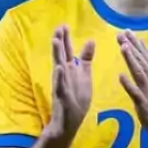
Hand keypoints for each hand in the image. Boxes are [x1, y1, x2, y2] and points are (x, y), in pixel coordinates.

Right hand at [44, 26, 94, 142]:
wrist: (68, 123)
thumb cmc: (76, 99)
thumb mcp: (84, 76)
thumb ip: (86, 59)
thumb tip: (90, 41)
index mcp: (70, 70)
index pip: (67, 52)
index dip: (66, 39)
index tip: (64, 25)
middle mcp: (64, 75)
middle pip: (61, 55)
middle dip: (60, 42)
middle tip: (58, 27)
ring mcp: (62, 85)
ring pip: (59, 67)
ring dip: (57, 54)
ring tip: (56, 41)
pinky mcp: (62, 97)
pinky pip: (60, 85)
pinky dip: (59, 77)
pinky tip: (59, 68)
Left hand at [118, 30, 147, 143]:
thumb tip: (142, 58)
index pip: (146, 57)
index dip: (138, 44)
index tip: (129, 31)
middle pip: (142, 61)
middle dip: (132, 46)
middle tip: (122, 33)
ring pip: (139, 73)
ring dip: (131, 59)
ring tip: (123, 47)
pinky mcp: (144, 104)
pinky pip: (135, 93)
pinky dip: (129, 84)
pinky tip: (121, 76)